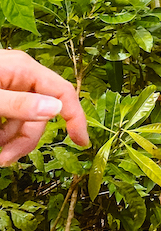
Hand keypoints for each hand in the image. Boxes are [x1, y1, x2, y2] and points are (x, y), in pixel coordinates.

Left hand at [0, 50, 89, 165]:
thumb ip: (20, 104)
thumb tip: (56, 109)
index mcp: (24, 70)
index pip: (63, 92)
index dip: (76, 117)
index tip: (81, 142)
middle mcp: (20, 76)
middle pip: (39, 114)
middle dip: (24, 140)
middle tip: (4, 160)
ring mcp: (8, 85)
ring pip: (22, 120)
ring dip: (11, 141)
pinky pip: (8, 117)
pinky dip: (3, 133)